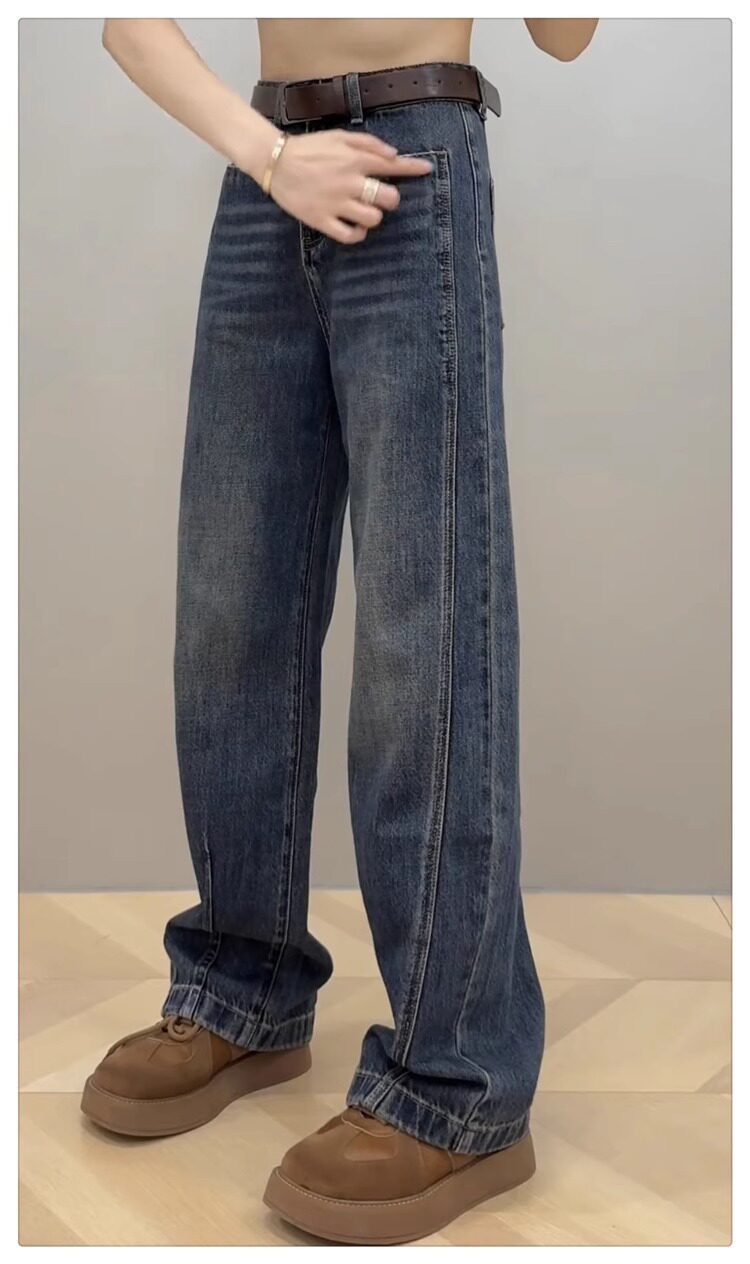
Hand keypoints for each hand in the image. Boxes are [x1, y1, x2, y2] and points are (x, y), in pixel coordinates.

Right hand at [265, 129, 432, 243]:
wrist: (276, 161)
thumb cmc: (310, 148)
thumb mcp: (339, 136)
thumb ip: (368, 143)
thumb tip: (394, 154)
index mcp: (355, 159)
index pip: (393, 166)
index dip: (413, 168)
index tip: (427, 170)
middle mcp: (349, 182)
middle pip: (388, 198)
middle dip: (390, 198)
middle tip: (379, 196)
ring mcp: (336, 203)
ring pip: (373, 218)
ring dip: (374, 216)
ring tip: (364, 211)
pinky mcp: (322, 220)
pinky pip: (350, 235)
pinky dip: (358, 234)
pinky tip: (355, 226)